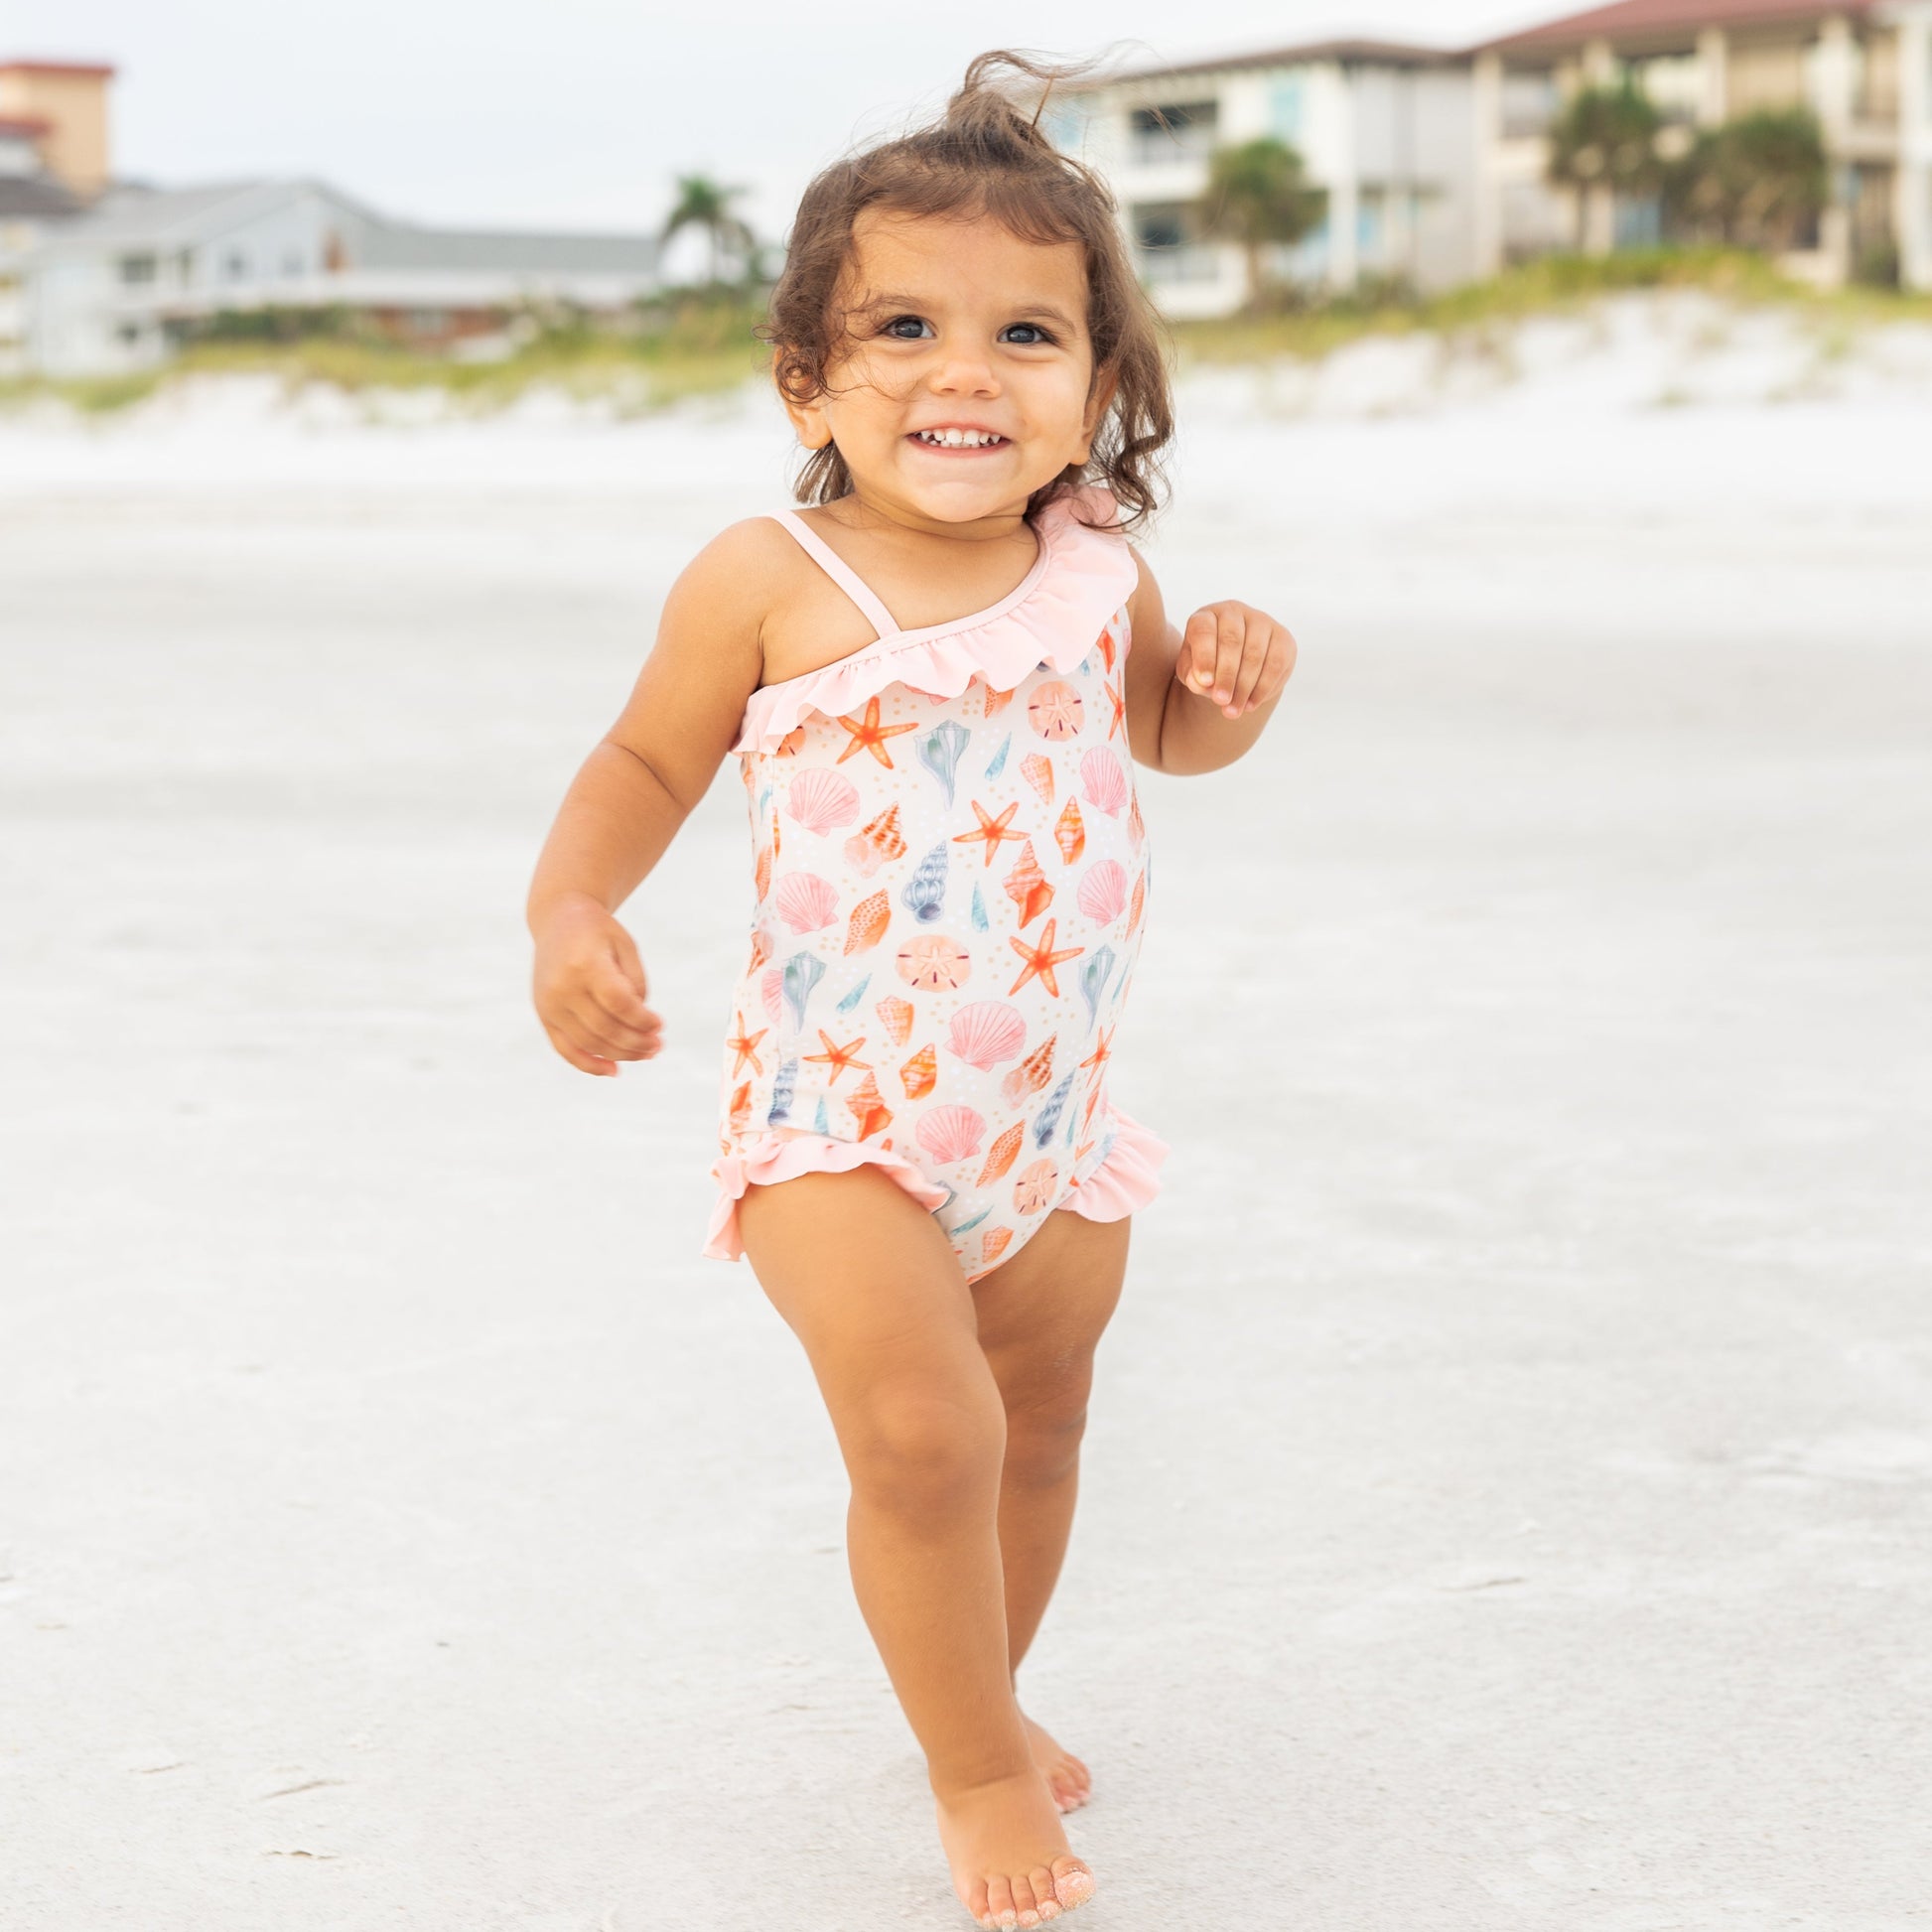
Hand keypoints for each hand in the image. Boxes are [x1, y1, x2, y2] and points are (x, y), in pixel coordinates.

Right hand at [532, 897, 663, 1076]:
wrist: (558, 920)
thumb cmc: (599, 933)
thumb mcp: (625, 945)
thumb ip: (634, 982)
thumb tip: (641, 1025)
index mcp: (585, 964)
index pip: (619, 1004)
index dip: (642, 1020)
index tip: (661, 1025)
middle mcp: (562, 987)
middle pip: (605, 1028)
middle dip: (637, 1042)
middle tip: (659, 1046)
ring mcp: (549, 1004)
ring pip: (588, 1043)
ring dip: (621, 1054)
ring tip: (647, 1054)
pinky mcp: (544, 1015)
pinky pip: (565, 1049)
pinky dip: (589, 1064)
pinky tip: (614, 1070)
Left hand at [1175, 602, 1297, 718]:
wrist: (1235, 665)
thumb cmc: (1207, 665)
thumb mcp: (1192, 672)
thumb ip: (1191, 675)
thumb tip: (1201, 683)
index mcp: (1206, 616)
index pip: (1204, 630)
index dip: (1205, 656)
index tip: (1205, 683)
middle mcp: (1234, 611)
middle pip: (1232, 641)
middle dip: (1227, 676)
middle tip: (1221, 702)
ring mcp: (1261, 621)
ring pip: (1256, 653)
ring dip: (1245, 686)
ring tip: (1234, 709)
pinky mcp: (1282, 637)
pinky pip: (1276, 663)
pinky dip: (1264, 687)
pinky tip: (1251, 703)